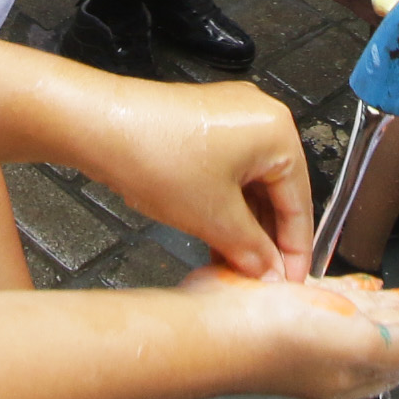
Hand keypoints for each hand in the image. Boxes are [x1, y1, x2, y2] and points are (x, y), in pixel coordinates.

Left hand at [54, 76, 310, 279]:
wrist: (99, 126)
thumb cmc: (154, 154)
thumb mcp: (214, 218)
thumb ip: (252, 251)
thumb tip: (269, 271)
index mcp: (277, 132)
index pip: (299, 202)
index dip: (295, 250)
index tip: (290, 281)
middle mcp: (258, 117)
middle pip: (275, 192)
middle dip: (265, 240)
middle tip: (259, 278)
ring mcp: (229, 118)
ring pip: (248, 185)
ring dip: (242, 226)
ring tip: (234, 265)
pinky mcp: (202, 124)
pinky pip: (225, 172)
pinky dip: (223, 205)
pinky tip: (215, 237)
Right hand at [193, 267, 398, 398]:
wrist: (214, 326)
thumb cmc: (277, 342)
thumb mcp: (355, 342)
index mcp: (355, 371)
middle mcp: (335, 354)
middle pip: (391, 335)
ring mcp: (312, 330)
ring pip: (366, 316)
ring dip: (397, 306)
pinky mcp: (289, 306)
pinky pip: (333, 299)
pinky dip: (357, 293)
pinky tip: (369, 287)